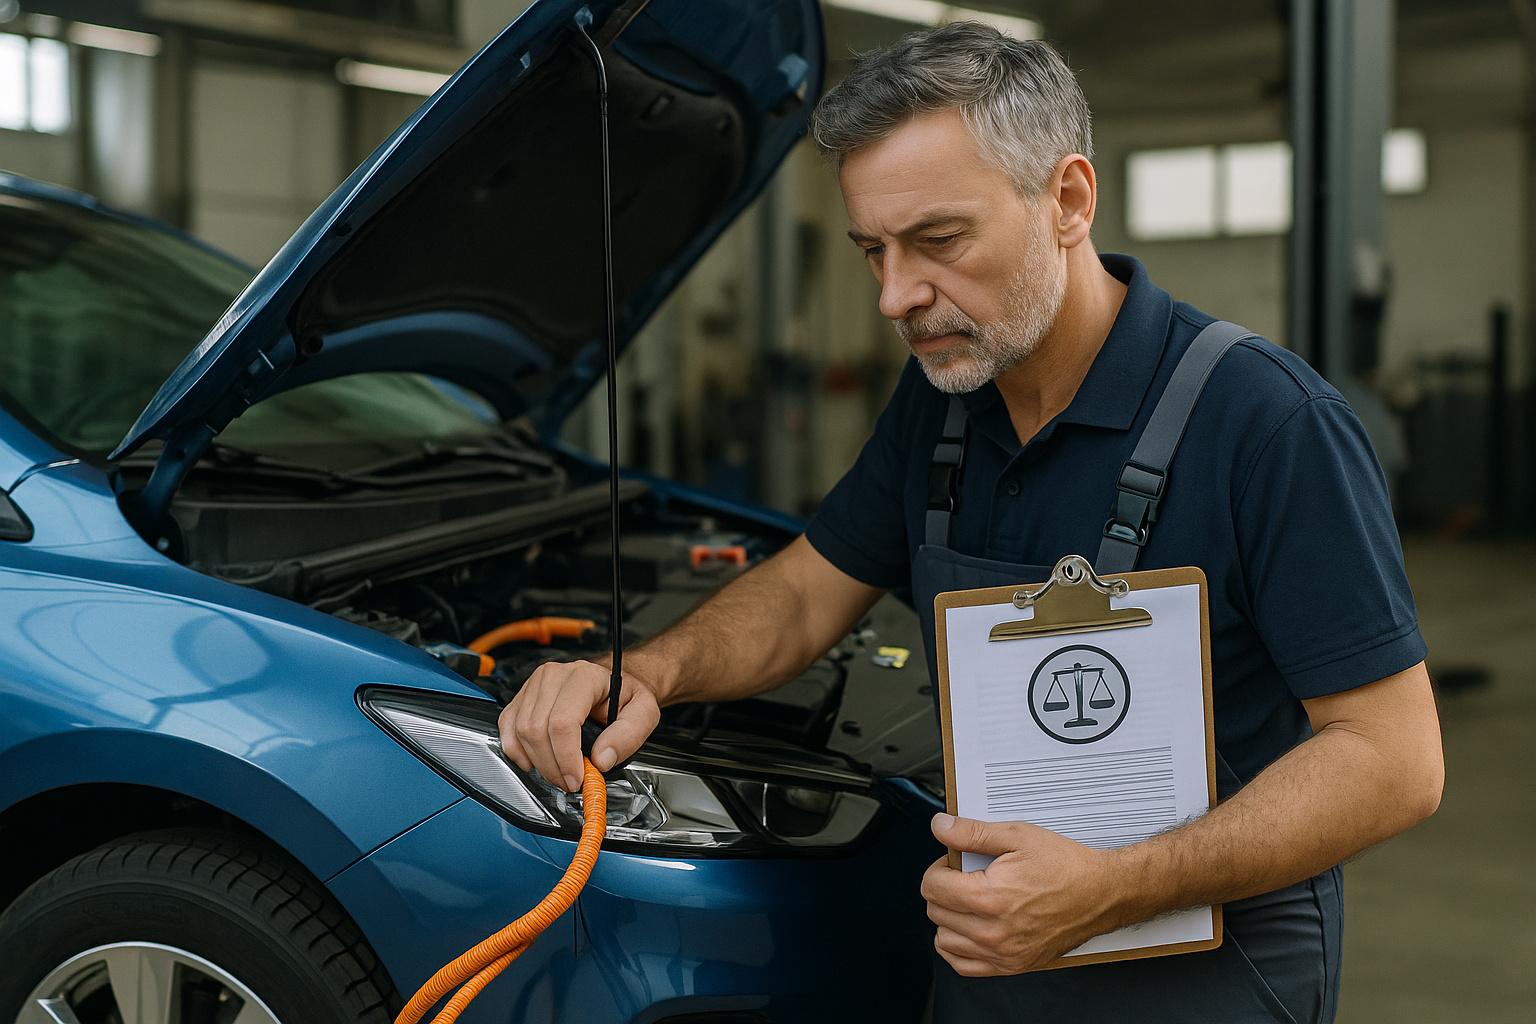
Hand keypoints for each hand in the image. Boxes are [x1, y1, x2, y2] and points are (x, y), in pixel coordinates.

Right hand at [497, 659, 661, 790]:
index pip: (562, 722)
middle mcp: (554, 676)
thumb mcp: (644, 712)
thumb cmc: (626, 695)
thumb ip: (628, 735)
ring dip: (537, 762)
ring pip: (519, 731)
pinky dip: (516, 751)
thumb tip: (601, 759)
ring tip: (558, 773)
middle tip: (570, 782)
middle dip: (551, 766)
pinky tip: (534, 762)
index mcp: (584, 676)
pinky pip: (507, 728)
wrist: (612, 682)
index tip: (576, 778)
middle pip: (536, 729)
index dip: (566, 758)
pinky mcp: (522, 697)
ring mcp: (534, 685)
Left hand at [921, 814, 1119, 976]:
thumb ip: (971, 832)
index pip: (931, 886)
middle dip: (943, 889)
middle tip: (966, 877)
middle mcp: (992, 931)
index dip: (939, 867)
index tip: (953, 862)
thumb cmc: (1064, 866)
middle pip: (935, 911)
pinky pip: (962, 965)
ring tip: (969, 901)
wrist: (1100, 894)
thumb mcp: (1017, 836)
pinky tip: (969, 928)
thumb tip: (939, 827)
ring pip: (944, 940)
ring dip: (948, 918)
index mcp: (989, 897)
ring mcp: (1002, 953)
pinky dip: (957, 947)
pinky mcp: (1012, 966)